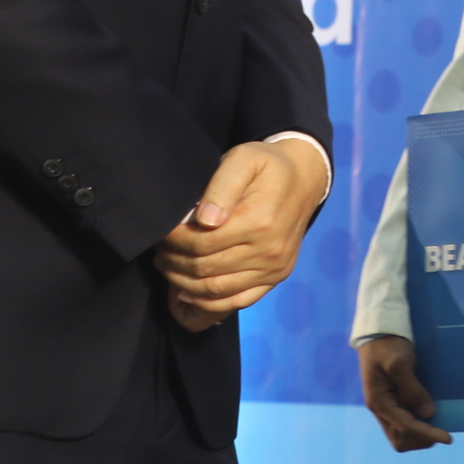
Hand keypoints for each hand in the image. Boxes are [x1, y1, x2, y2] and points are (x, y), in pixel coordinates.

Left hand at [156, 140, 326, 315]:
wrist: (304, 179)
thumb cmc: (266, 166)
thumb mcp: (243, 158)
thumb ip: (222, 184)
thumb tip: (205, 220)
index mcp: (258, 222)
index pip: (201, 243)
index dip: (173, 242)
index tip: (161, 233)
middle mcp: (269, 251)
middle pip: (204, 269)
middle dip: (173, 262)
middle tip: (160, 249)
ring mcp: (273, 270)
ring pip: (215, 291)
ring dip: (183, 284)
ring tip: (168, 266)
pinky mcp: (275, 279)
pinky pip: (236, 303)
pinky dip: (206, 305)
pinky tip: (186, 294)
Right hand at [358, 336, 453, 452]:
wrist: (378, 334)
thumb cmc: (387, 346)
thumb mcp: (400, 364)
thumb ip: (412, 389)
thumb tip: (427, 413)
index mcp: (379, 403)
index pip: (406, 427)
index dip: (428, 434)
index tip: (448, 438)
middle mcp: (381, 410)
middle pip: (400, 439)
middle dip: (422, 439)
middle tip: (442, 431)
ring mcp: (386, 407)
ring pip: (401, 434)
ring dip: (420, 434)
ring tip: (438, 425)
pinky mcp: (392, 402)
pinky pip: (404, 422)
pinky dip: (418, 425)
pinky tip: (430, 415)